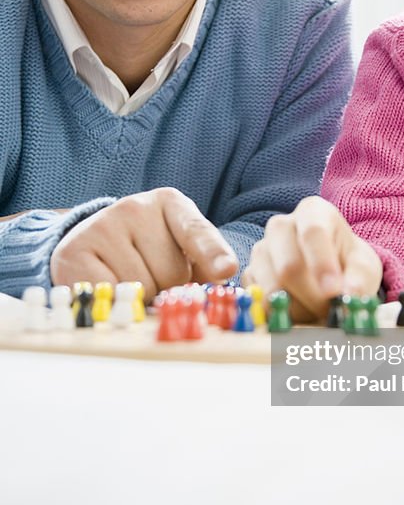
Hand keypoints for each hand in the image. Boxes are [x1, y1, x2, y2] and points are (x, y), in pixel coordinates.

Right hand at [50, 188, 237, 299]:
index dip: (212, 253)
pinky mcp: (75, 251)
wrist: (90, 240)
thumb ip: (202, 268)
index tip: (226, 270)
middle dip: (167, 287)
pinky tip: (109, 282)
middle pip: (170, 274)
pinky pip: (110, 294)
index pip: (195, 231)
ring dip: (142, 297)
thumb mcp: (178, 247)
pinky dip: (115, 301)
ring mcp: (103, 226)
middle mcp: (135, 207)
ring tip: (130, 277)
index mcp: (171, 203)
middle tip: (152, 274)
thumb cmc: (147, 249)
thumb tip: (211, 293)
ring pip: (141, 288)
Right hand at [243, 196, 382, 321]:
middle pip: (289, 266)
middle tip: (330, 311)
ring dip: (298, 309)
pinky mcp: (250, 274)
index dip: (322, 263)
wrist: (330, 273)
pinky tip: (299, 310)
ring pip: (272, 287)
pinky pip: (261, 300)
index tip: (334, 291)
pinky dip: (281, 314)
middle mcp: (281, 225)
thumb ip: (359, 279)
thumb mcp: (363, 266)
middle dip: (312, 296)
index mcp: (313, 212)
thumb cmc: (347, 264)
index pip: (313, 232)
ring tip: (318, 310)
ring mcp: (261, 249)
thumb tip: (349, 294)